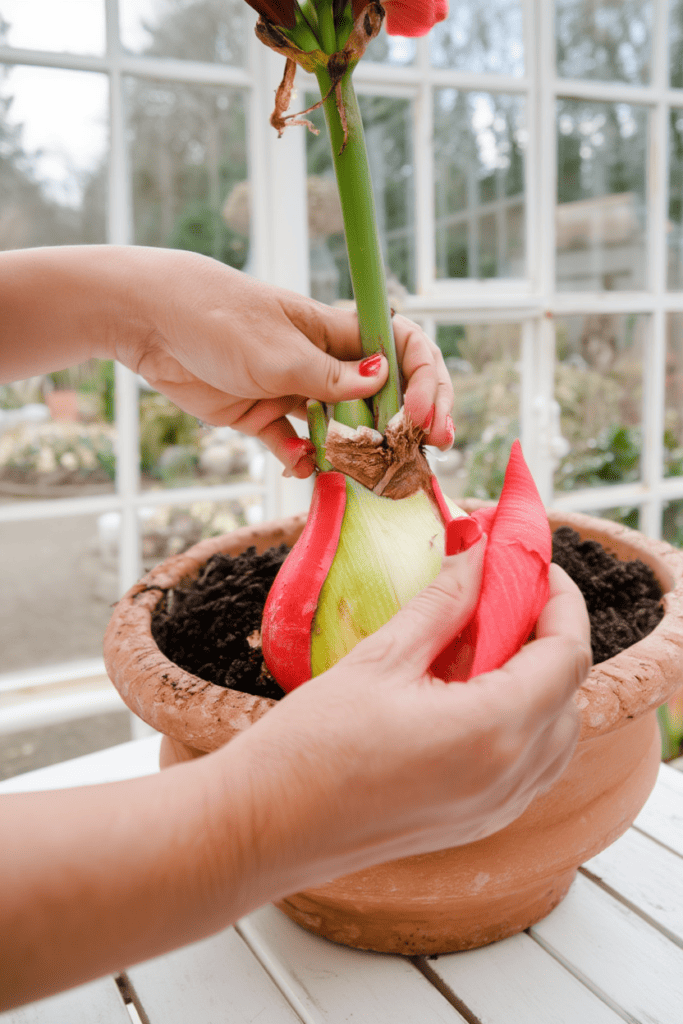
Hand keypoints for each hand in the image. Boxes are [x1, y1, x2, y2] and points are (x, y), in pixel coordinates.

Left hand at [115, 248, 452, 474]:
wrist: (150, 322)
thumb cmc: (217, 316)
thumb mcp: (278, 352)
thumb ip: (329, 377)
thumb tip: (386, 380)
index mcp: (337, 331)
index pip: (401, 349)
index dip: (425, 381)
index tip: (424, 418)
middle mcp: (324, 361)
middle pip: (382, 395)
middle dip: (405, 426)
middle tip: (425, 455)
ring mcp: (295, 389)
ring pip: (343, 428)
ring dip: (357, 453)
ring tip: (363, 476)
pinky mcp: (263, 414)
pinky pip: (296, 446)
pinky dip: (303, 461)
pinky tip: (300, 467)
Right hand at [210, 557, 590, 901]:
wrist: (265, 828)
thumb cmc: (310, 747)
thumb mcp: (381, 659)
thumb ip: (443, 602)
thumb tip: (476, 550)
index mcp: (492, 730)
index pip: (567, 653)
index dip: (561, 600)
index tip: (537, 567)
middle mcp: (510, 777)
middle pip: (569, 692)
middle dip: (550, 636)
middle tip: (509, 595)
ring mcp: (497, 809)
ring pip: (558, 733)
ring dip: (542, 681)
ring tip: (494, 640)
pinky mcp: (477, 824)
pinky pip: (532, 766)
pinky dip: (526, 721)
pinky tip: (479, 693)